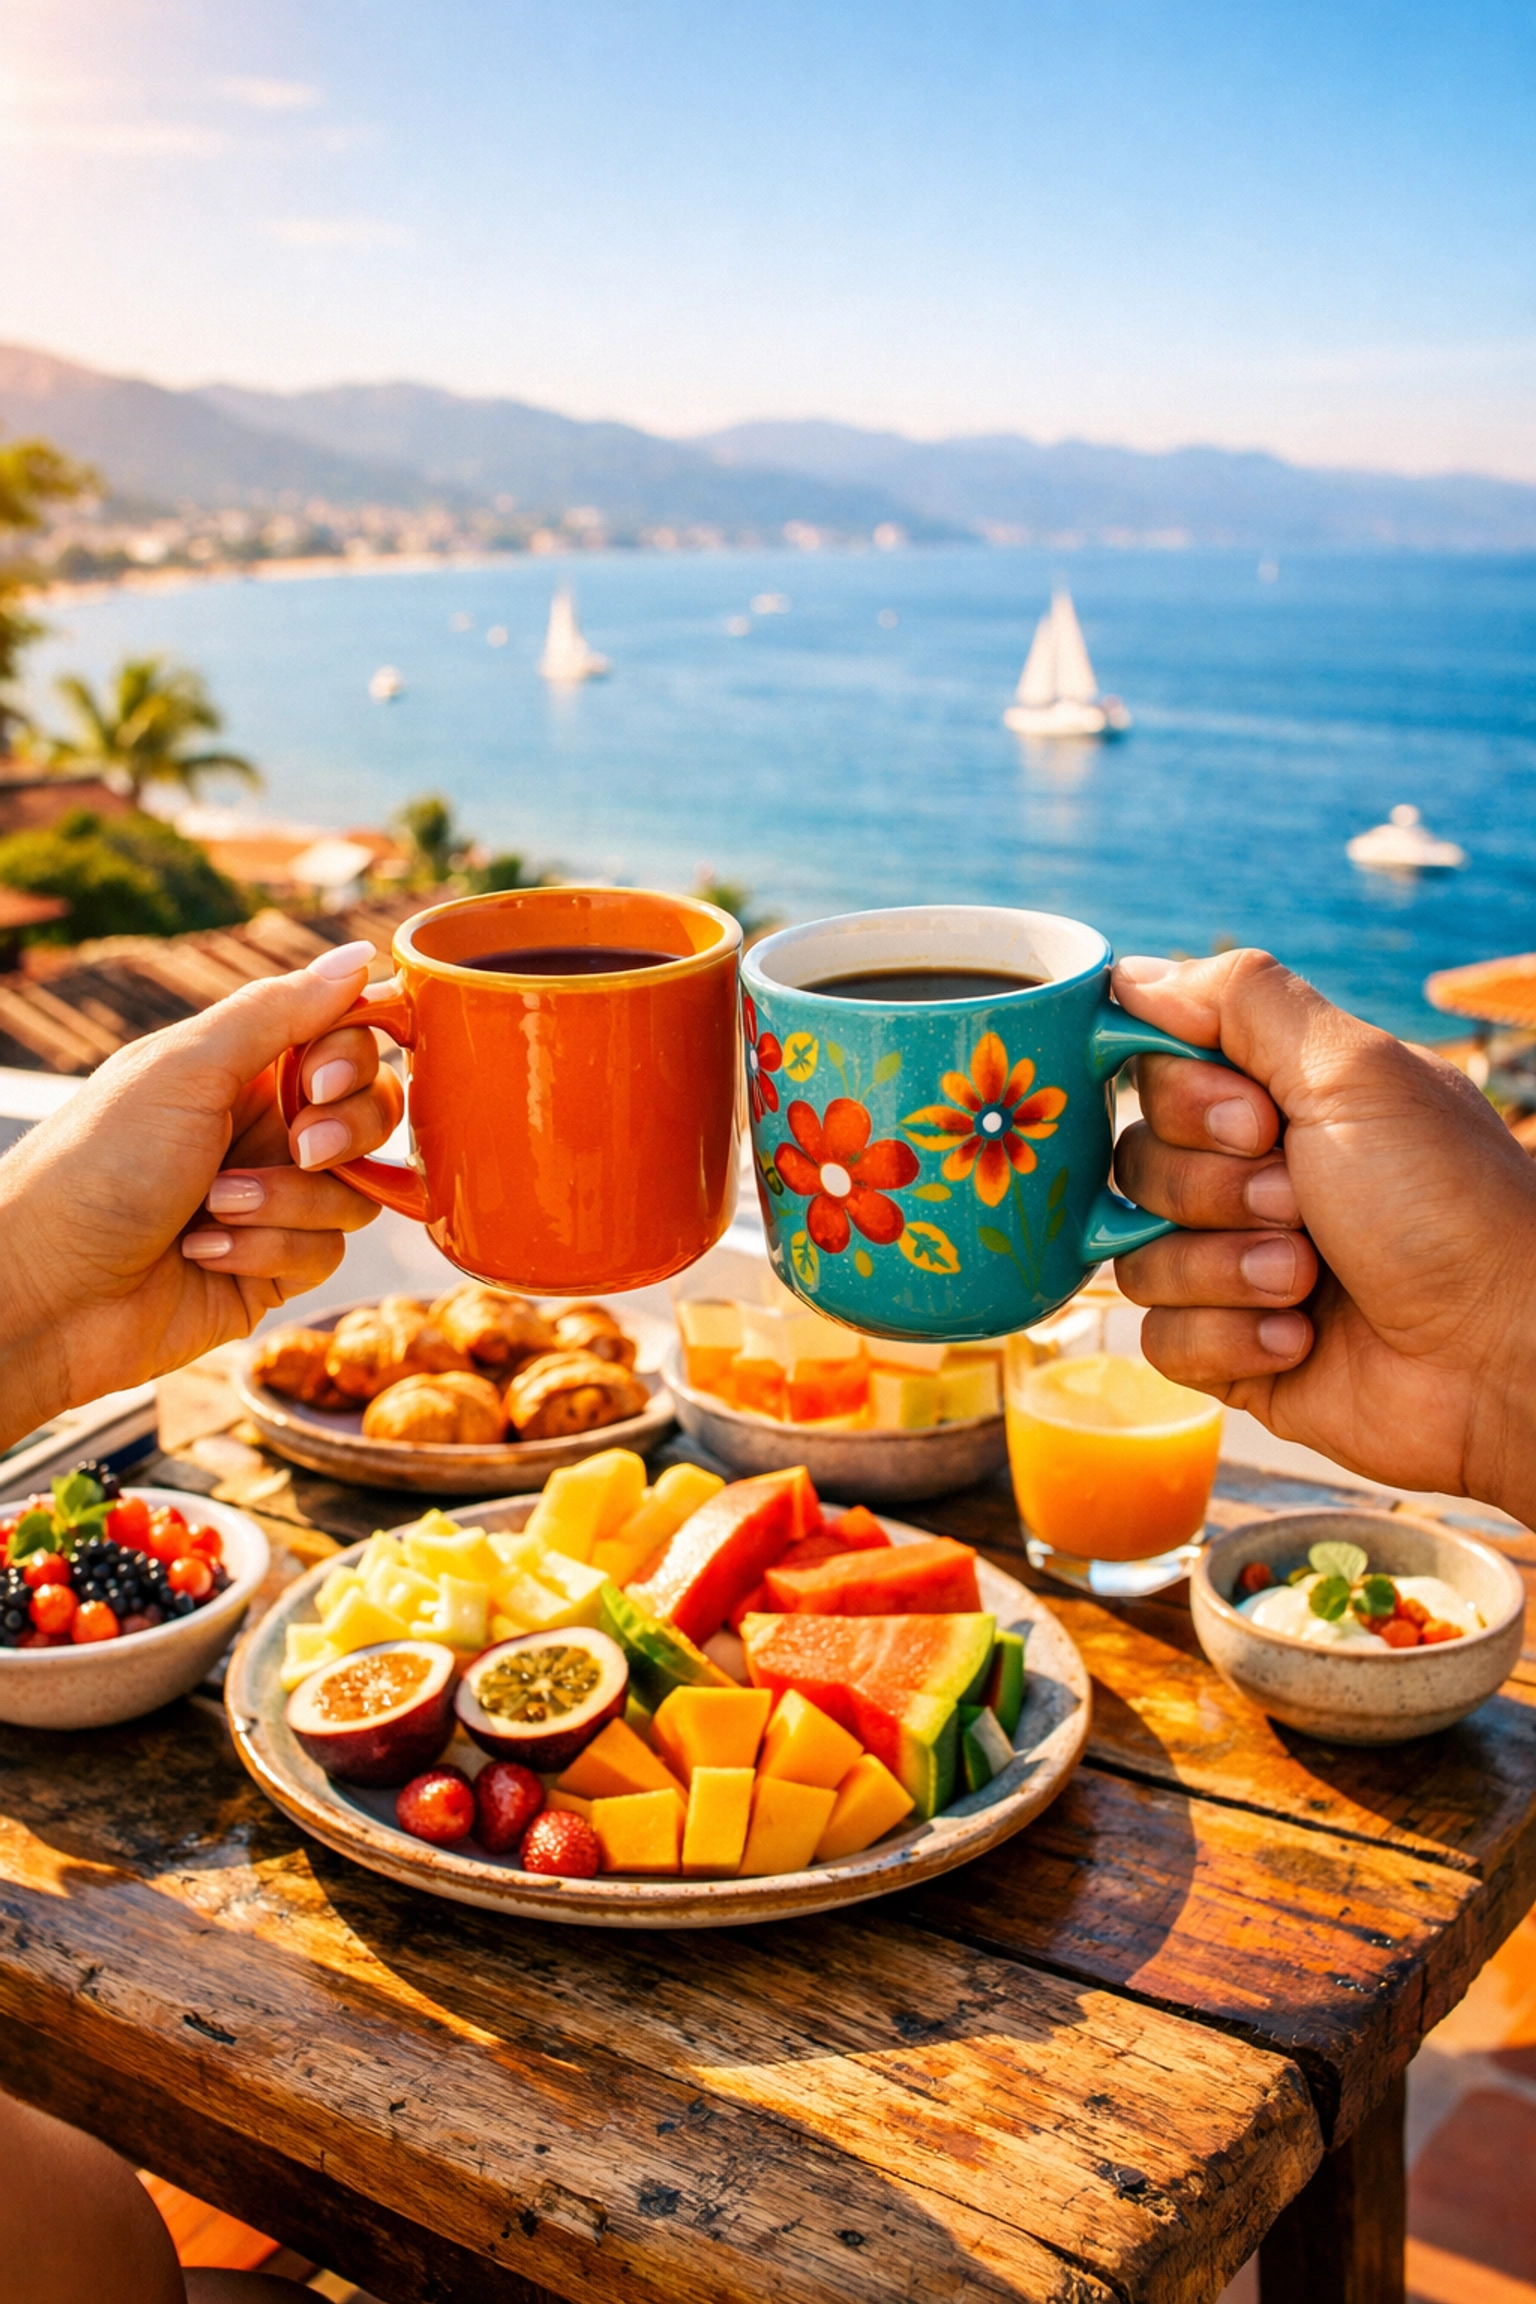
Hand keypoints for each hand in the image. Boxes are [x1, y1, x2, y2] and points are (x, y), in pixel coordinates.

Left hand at [0, 941, 402, 1447]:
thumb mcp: (185, 1069)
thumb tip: (360, 954)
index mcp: (241, 1069)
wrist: (45, 1289)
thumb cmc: (96, 1165)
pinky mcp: (274, 1269)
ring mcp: (274, 1201)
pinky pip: (326, 1253)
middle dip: (342, 1131)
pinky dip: (267, 1250)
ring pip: (355, 1191)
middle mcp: (263, 1129)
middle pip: (371, 1113)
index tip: (318, 1078)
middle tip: (300, 1147)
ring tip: (214, 1207)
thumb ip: (279, 1011)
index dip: (352, 1058)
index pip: (346, 1041)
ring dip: (287, 1200)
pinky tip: (203, 1253)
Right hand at [1109, 948, 1535, 1520]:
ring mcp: (1237, 1265)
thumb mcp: (1354, 1073)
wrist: (1501, 1355)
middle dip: (1217, 1192)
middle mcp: (1252, 1176)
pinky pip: (1159, 1338)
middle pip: (1137, 1164)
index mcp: (1282, 1099)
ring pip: (1138, 1255)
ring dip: (1227, 1268)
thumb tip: (1133, 973)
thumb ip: (1241, 1001)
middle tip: (1301, 1204)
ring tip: (1308, 1279)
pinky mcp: (1232, 1351)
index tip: (1258, 1119)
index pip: (1157, 1074)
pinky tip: (1301, 1337)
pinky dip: (1232, 1336)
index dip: (1187, 1101)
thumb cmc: (1449, 1207)